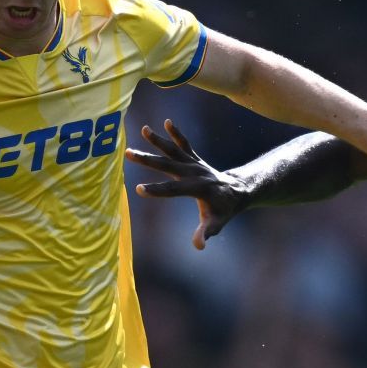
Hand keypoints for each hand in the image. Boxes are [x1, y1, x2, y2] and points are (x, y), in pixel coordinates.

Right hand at [128, 119, 247, 249]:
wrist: (237, 191)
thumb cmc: (224, 210)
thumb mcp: (217, 223)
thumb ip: (206, 232)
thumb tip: (198, 246)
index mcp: (198, 188)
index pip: (174, 190)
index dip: (157, 190)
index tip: (139, 189)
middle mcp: (195, 173)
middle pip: (168, 165)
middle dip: (148, 160)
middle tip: (129, 154)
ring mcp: (195, 164)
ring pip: (174, 151)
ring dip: (158, 140)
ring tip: (143, 129)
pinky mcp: (195, 159)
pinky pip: (184, 145)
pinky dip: (176, 134)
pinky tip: (167, 122)